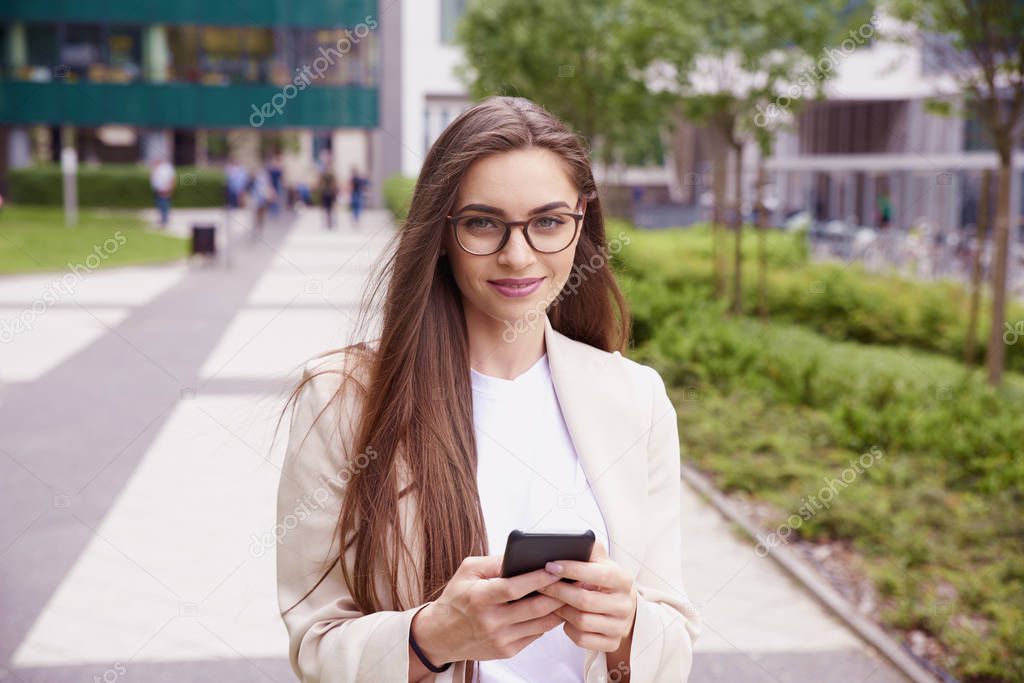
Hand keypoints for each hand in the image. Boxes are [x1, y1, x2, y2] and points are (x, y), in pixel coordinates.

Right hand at [411, 555, 566, 664]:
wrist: (440, 635)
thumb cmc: (455, 599)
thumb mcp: (468, 571)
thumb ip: (495, 562)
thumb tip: (522, 555)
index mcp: (480, 598)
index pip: (515, 588)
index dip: (539, 578)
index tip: (556, 568)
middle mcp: (491, 621)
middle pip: (535, 608)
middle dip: (559, 593)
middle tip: (575, 581)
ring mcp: (500, 639)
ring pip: (541, 624)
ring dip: (559, 608)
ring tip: (571, 594)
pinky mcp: (507, 651)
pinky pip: (535, 635)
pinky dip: (547, 621)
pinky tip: (555, 609)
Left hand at [537, 540, 637, 651]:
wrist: (621, 607)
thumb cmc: (603, 579)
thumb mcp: (600, 561)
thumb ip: (587, 549)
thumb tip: (563, 540)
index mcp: (623, 580)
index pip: (598, 574)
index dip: (572, 569)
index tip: (549, 565)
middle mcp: (625, 604)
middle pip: (585, 600)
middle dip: (558, 592)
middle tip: (540, 584)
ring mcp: (620, 626)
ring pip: (581, 621)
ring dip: (561, 611)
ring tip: (550, 601)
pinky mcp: (612, 643)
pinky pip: (582, 639)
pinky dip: (568, 629)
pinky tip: (564, 618)